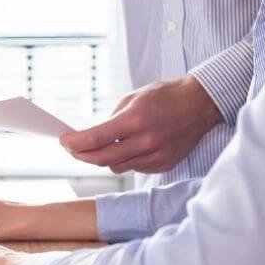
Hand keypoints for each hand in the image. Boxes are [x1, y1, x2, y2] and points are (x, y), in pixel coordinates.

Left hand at [60, 76, 222, 173]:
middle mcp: (145, 141)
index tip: (63, 141)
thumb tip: (89, 137)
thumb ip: (110, 120)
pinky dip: (123, 160)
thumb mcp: (131, 99)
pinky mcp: (163, 165)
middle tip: (71, 148)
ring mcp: (155, 156)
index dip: (74, 143)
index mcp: (134, 121)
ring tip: (98, 146)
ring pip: (115, 166)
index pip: (94, 139)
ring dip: (102, 158)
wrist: (200, 105)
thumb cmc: (164, 97)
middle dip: (80, 155)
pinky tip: (125, 148)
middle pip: (100, 159)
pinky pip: (133, 168)